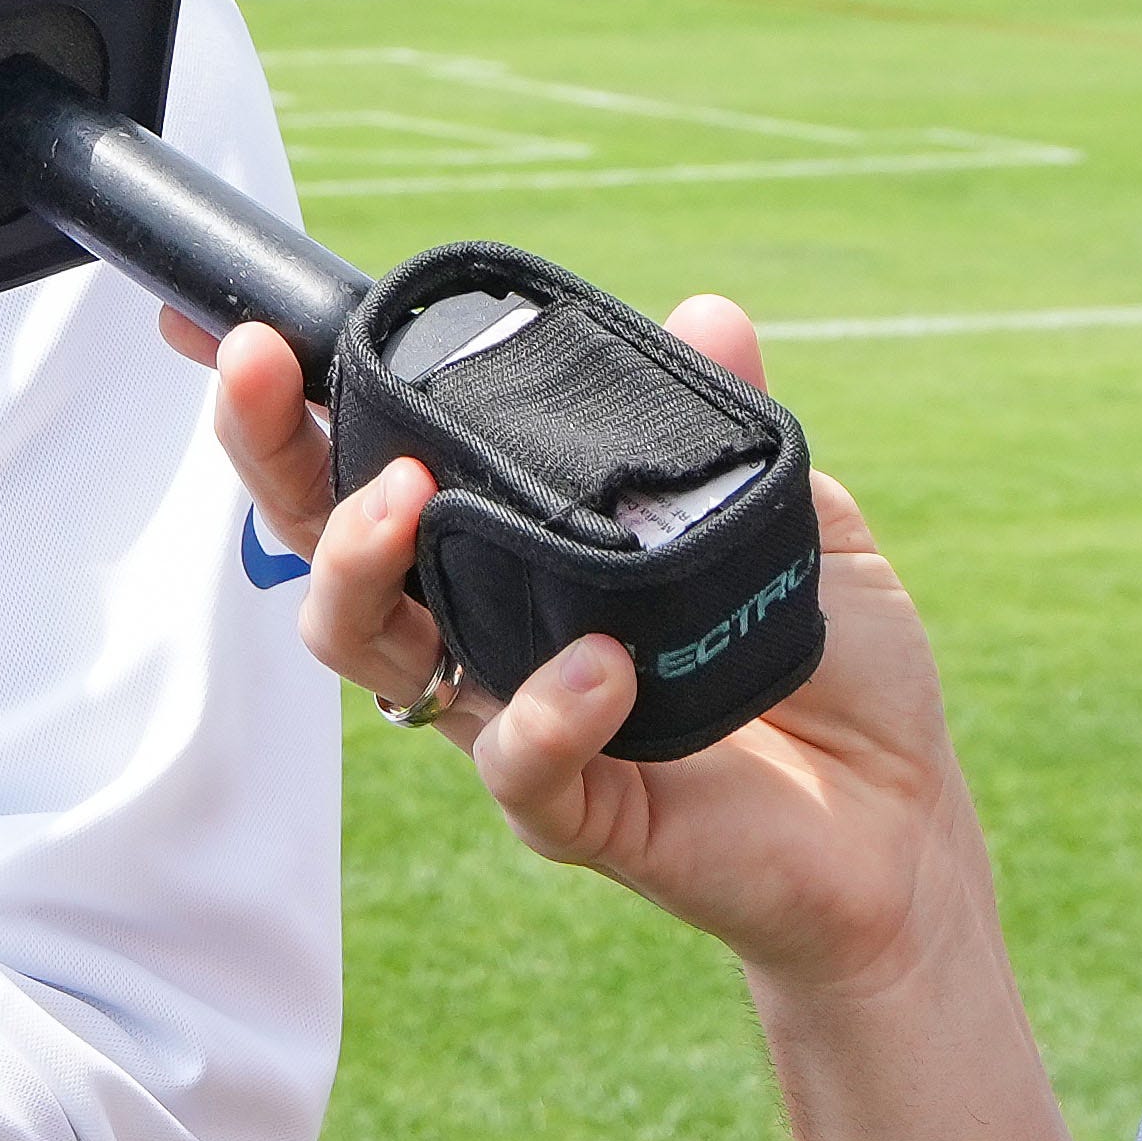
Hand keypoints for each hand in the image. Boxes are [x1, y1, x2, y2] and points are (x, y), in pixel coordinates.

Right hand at [201, 305, 994, 1002]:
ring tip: (403, 495)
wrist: (905, 825)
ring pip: (368, 651)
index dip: (296, 401)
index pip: (377, 462)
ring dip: (358, 563)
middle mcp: (481, 632)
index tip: (236, 324)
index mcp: (512, 552)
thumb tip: (705, 315)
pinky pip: (519, 763)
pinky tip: (602, 665)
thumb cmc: (827, 669)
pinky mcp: (576, 809)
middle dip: (271, 452)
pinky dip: (546, 710)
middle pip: (323, 544)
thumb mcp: (787, 514)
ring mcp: (509, 719)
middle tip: (258, 367)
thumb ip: (727, 424)